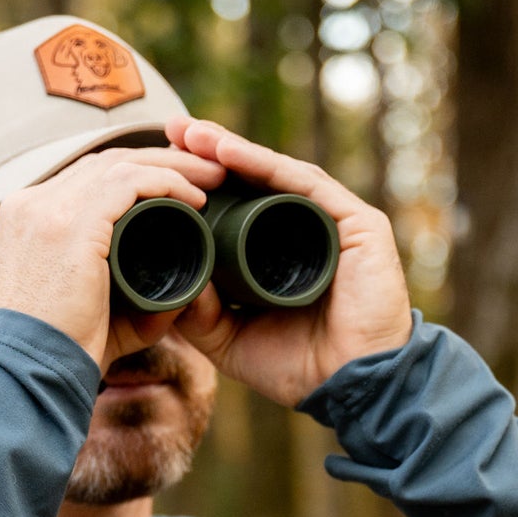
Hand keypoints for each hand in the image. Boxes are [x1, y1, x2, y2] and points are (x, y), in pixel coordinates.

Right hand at [0, 145, 224, 371]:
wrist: (21, 376)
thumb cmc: (53, 358)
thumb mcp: (89, 319)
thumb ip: (130, 305)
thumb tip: (181, 297)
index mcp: (25, 220)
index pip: (85, 179)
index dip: (134, 175)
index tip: (176, 187)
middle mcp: (30, 205)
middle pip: (104, 162)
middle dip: (160, 160)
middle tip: (206, 172)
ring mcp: (45, 209)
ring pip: (120, 164)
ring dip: (173, 166)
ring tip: (212, 179)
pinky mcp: (69, 225)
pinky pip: (128, 183)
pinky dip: (166, 183)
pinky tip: (193, 197)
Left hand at [162, 118, 412, 405]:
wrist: (352, 388)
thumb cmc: (301, 367)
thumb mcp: (232, 341)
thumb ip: (201, 314)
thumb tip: (167, 276)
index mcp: (282, 250)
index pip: (240, 204)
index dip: (203, 180)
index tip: (160, 163)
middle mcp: (308, 228)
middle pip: (256, 179)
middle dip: (212, 150)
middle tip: (170, 128)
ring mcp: (334, 221)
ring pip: (277, 173)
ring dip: (232, 149)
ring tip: (192, 133)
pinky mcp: (358, 222)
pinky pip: (306, 185)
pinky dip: (267, 166)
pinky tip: (230, 152)